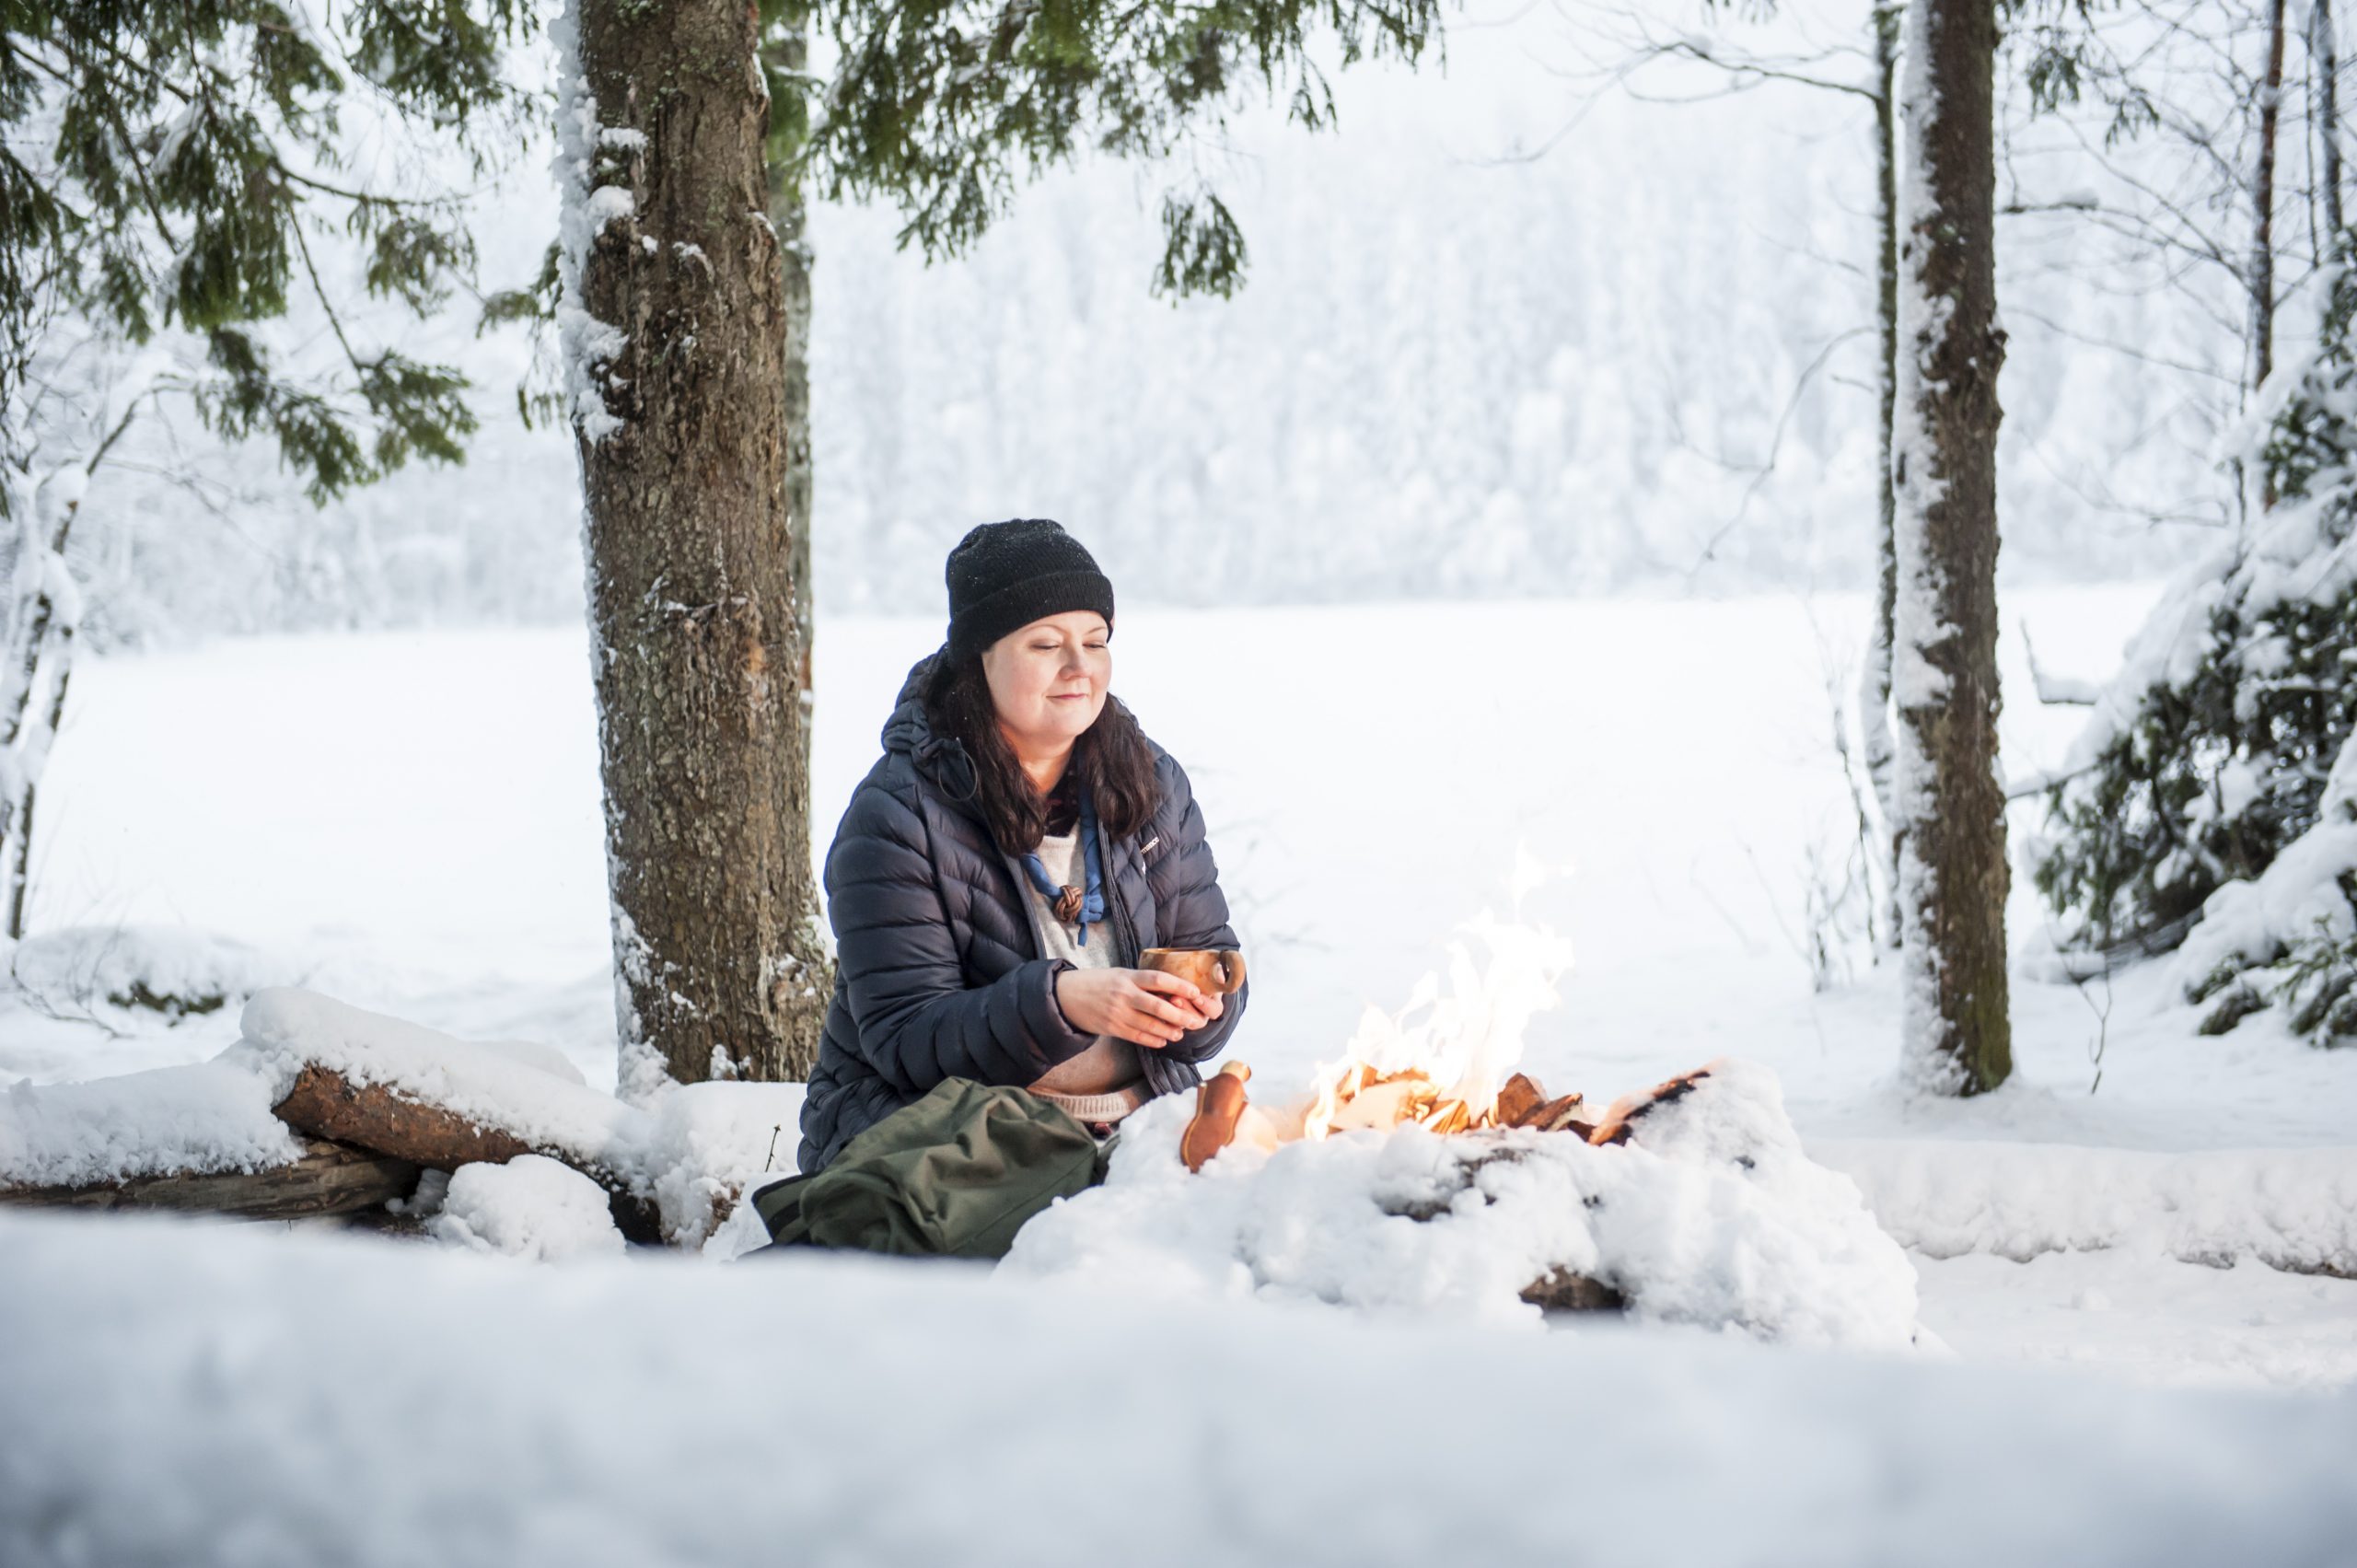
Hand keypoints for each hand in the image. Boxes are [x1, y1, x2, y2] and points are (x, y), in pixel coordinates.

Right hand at [1054, 966, 1219, 1047]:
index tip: (1196, 992)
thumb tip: (1170, 990)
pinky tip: (1163, 1040)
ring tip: (1180, 1033)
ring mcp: (1118, 1013)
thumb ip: (1141, 981)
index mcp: (1127, 977)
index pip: (1158, 979)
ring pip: (1150, 1025)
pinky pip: (1137, 1037)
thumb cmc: (1097, 982)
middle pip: (1158, 1007)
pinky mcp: (1112, 1028)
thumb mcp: (1119, 974)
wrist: (1066, 995)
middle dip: (1179, 1015)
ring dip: (1169, 1031)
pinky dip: (1153, 1040)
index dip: (1179, 986)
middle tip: (1194, 1021)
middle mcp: (1124, 995)